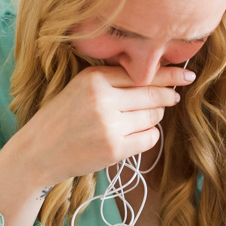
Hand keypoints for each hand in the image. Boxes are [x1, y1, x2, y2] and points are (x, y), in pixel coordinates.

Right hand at [8, 65, 193, 186]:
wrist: (38, 151)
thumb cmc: (62, 118)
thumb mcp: (81, 88)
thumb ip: (113, 80)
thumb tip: (158, 78)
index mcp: (94, 78)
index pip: (142, 73)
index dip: (169, 74)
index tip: (186, 75)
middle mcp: (102, 99)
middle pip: (152, 94)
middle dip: (167, 96)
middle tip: (173, 97)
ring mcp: (108, 125)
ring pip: (153, 116)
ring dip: (155, 117)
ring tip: (142, 117)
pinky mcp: (114, 149)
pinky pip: (149, 138)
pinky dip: (148, 136)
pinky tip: (136, 135)